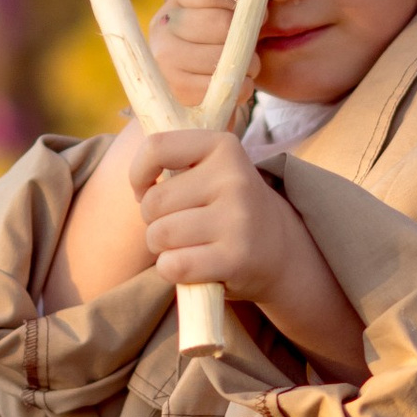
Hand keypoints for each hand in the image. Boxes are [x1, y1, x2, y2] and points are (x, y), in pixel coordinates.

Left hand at [125, 128, 364, 371]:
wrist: (279, 249)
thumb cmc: (227, 208)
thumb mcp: (211, 169)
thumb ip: (173, 160)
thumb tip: (137, 182)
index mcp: (224, 147)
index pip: (156, 147)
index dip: (138, 174)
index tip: (146, 189)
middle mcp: (234, 179)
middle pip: (153, 202)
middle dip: (153, 221)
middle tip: (178, 226)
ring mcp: (238, 219)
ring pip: (159, 235)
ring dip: (162, 248)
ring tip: (188, 246)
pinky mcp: (236, 258)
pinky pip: (173, 265)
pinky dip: (172, 270)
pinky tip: (194, 266)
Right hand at [145, 0, 247, 114]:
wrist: (192, 83)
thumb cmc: (215, 42)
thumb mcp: (223, 13)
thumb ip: (242, 1)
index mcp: (178, 1)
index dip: (242, 1)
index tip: (261, 14)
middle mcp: (165, 27)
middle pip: (221, 24)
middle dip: (246, 36)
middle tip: (253, 45)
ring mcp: (165, 59)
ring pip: (221, 57)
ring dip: (248, 64)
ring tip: (249, 67)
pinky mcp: (177, 89)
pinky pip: (220, 86)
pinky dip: (242, 87)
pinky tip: (241, 84)